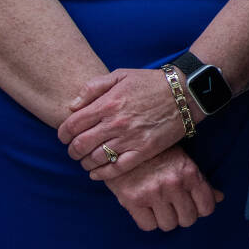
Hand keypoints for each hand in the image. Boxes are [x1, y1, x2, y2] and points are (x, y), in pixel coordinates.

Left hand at [59, 68, 189, 180]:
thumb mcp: (121, 74)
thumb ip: (93, 87)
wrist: (186, 92)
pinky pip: (116, 169)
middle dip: (71, 150)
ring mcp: (130, 139)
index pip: (71, 125)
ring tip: (86, 160)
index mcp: (107, 104)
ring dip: (85, 162)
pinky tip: (96, 173)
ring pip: (95, 159)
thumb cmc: (151, 82)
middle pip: (79, 145)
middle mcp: (115, 123)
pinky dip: (101, 174)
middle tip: (74, 150)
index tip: (64, 136)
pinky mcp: (144, 151)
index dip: (62, 134)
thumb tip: (72, 106)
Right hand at [105, 144, 221, 230]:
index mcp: (190, 173)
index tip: (194, 205)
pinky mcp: (132, 201)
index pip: (207, 207)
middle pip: (188, 219)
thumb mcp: (184, 162)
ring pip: (169, 225)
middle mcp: (173, 185)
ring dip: (166, 219)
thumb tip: (219, 198)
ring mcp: (153, 194)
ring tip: (160, 207)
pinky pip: (148, 226)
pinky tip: (147, 210)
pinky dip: (149, 221)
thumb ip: (201, 181)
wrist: (124, 146)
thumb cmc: (159, 154)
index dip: (201, 209)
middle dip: (183, 215)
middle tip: (176, 206)